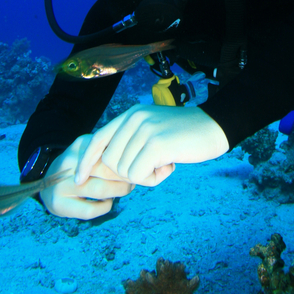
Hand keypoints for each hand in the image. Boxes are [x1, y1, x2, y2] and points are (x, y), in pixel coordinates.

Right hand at [40, 135, 134, 219]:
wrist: (47, 182)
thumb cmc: (80, 166)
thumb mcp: (91, 151)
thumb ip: (110, 151)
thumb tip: (136, 159)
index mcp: (80, 146)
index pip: (110, 152)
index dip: (126, 161)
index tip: (134, 166)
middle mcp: (68, 163)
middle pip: (106, 171)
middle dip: (124, 178)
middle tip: (132, 181)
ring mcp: (61, 184)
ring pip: (100, 190)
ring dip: (118, 191)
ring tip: (124, 190)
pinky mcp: (59, 203)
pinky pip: (90, 210)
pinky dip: (105, 206)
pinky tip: (108, 202)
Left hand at [74, 102, 229, 186]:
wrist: (215, 126)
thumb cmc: (185, 134)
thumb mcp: (152, 130)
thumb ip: (132, 142)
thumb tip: (109, 169)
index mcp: (130, 115)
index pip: (96, 139)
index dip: (85, 161)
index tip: (77, 179)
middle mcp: (133, 118)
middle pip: (110, 163)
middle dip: (130, 172)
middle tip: (154, 164)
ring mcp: (145, 130)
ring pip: (125, 171)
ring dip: (145, 176)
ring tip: (165, 161)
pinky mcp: (156, 144)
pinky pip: (139, 175)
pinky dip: (154, 179)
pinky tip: (170, 165)